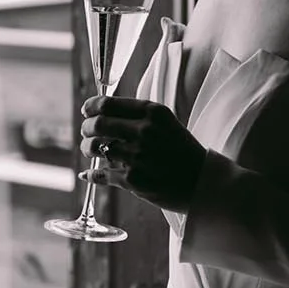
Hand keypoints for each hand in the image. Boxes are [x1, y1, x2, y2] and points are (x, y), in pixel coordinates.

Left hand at [80, 94, 207, 213]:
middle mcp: (145, 131)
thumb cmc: (183, 151)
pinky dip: (92, 174)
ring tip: (89, 151)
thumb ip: (140, 116)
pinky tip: (88, 174)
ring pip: (96, 148)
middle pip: (98, 124)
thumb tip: (104, 113)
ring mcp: (138, 156)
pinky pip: (102, 174)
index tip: (87, 111)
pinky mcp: (134, 180)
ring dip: (87, 149)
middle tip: (86, 132)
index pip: (109, 104)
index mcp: (153, 113)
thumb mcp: (167, 123)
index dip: (91, 107)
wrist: (202, 183)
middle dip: (86, 128)